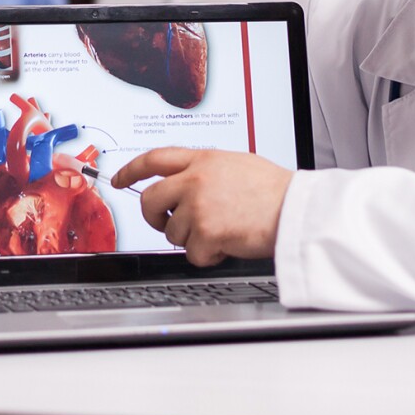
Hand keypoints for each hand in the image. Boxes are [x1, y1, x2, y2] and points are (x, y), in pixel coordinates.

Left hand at [111, 148, 291, 265]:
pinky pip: (192, 253)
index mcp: (203, 159)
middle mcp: (195, 179)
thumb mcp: (237, 165)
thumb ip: (207, 171)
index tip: (119, 179)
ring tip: (222, 230)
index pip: (154, 159)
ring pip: (172, 232)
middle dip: (154, 217)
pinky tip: (228, 243)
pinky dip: (209, 255)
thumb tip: (186, 183)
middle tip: (166, 223)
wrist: (294, 210)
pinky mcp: (205, 231)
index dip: (131, 170)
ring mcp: (198, 205)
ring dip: (193, 239)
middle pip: (151, 200)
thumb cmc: (274, 192)